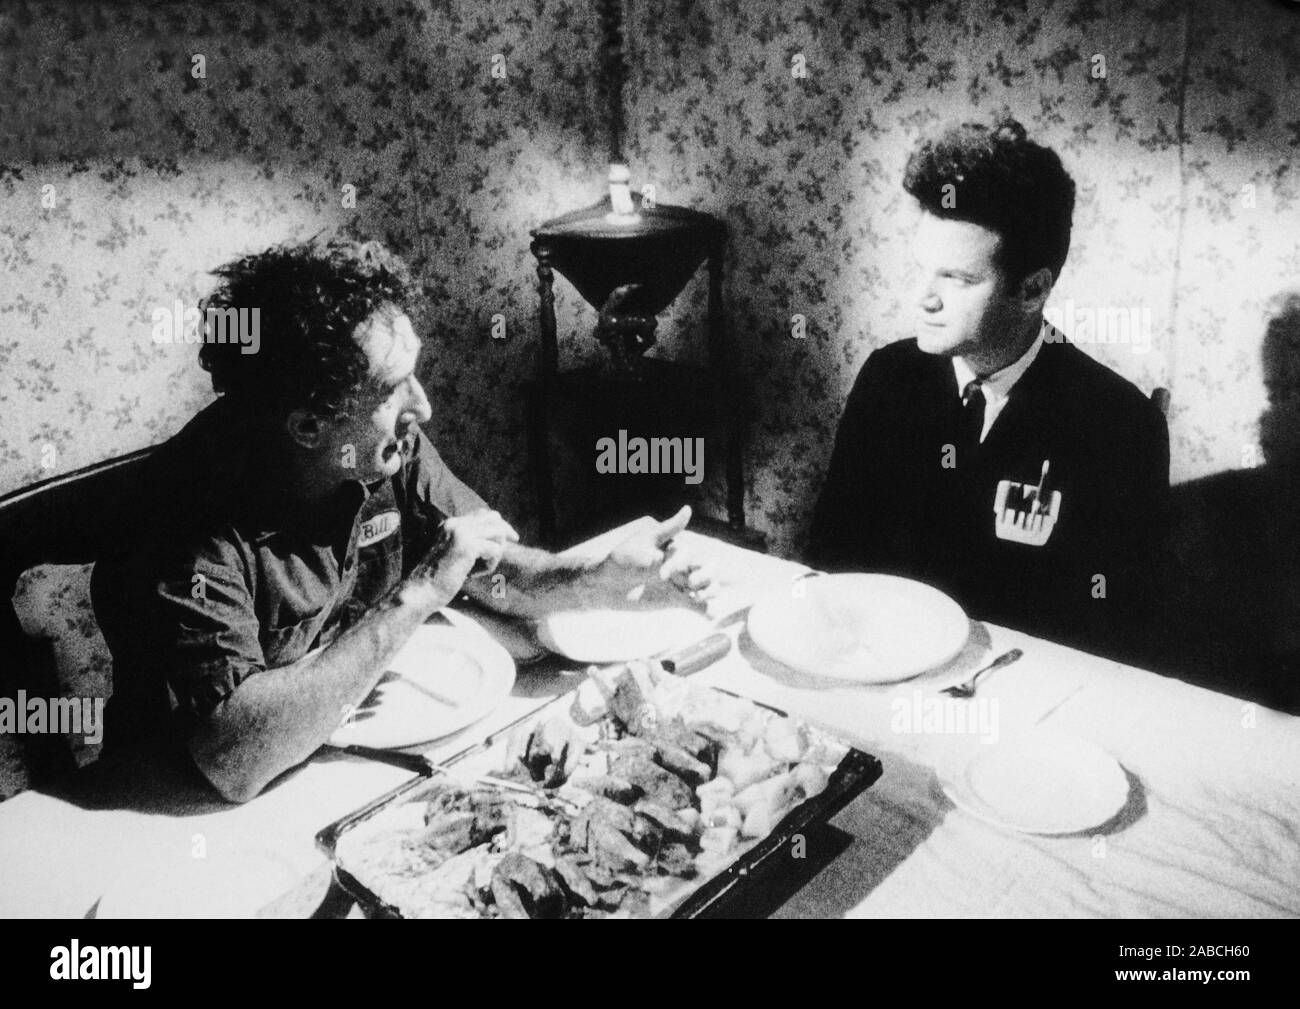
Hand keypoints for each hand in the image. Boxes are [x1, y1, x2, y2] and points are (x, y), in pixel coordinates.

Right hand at [414, 509, 518, 603]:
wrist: (420, 591)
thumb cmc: (436, 579)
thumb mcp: (452, 555)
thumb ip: (468, 543)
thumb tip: (495, 539)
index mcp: (450, 524)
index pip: (482, 514)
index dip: (497, 525)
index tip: (508, 537)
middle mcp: (455, 524)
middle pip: (493, 517)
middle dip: (505, 531)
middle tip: (514, 541)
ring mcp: (461, 533)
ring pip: (497, 533)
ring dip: (495, 552)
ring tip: (480, 569)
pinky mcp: (467, 547)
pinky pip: (495, 550)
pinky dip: (490, 564)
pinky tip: (474, 575)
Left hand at [588, 506, 716, 608]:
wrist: (606, 586)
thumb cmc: (621, 559)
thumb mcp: (643, 542)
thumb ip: (668, 529)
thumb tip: (688, 509)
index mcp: (675, 550)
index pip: (689, 555)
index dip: (679, 564)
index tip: (661, 575)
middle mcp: (682, 566)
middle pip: (710, 568)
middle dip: (706, 576)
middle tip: (688, 584)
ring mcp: (680, 584)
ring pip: (709, 586)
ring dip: (710, 591)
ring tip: (697, 599)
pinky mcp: (676, 600)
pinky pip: (698, 606)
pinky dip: (707, 611)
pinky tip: (710, 616)